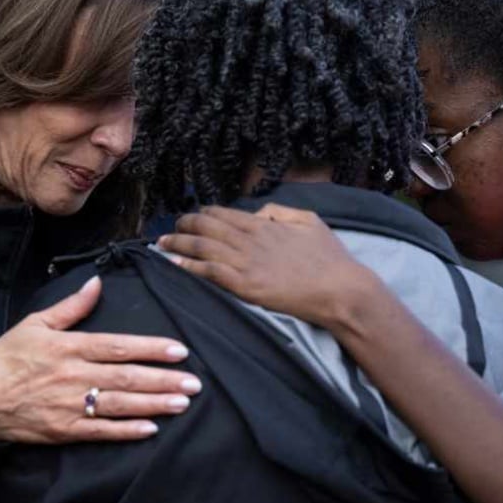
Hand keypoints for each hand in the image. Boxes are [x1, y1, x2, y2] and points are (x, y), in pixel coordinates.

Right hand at [0, 276, 202, 443]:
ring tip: (182, 403)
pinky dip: (127, 431)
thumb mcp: (36, 324)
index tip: (179, 351)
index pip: (119, 346)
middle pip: (127, 376)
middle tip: (194, 383)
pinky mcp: (65, 429)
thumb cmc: (7, 358)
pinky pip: (101, 431)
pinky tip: (151, 429)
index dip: (151, 348)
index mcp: (70, 347)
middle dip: (163, 379)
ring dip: (154, 404)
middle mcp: (75, 375)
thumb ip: (70, 307)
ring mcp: (71, 404)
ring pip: (120, 403)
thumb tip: (97, 284)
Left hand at [157, 203, 376, 327]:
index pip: (222, 213)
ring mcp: (245, 262)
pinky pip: (208, 271)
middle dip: (183, 224)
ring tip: (161, 243)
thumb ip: (280, 212)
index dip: (202, 213)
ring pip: (201, 246)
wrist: (340, 290)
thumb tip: (258, 212)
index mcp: (263, 223)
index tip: (191, 217)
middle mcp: (249, 239)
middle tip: (170, 228)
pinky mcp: (244, 285)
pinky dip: (187, 265)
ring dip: (177, 243)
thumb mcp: (309, 221)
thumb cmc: (330, 259)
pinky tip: (173, 263)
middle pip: (205, 226)